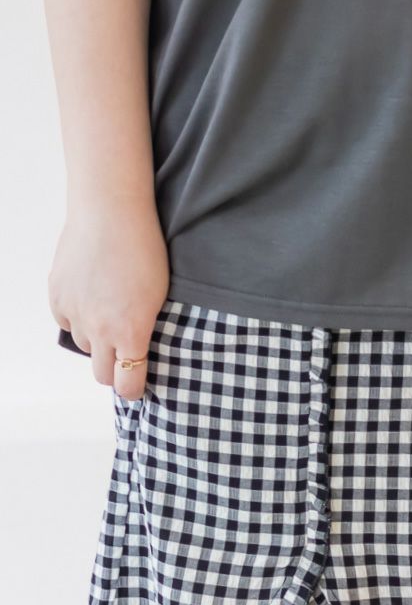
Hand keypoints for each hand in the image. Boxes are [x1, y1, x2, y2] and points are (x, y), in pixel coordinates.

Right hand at [49, 192, 169, 400]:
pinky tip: (94, 298)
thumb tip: (143, 349)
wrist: (111, 214)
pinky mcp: (57, 297)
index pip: (128, 383)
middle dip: (115, 372)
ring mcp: (75, 314)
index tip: (140, 386)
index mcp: (132, 332)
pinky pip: (67, 322)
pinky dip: (79, 318)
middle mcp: (100, 330)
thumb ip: (149, 328)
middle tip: (127, 358)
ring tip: (113, 316)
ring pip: (86, 346)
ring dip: (98, 341)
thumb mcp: (160, 295)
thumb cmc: (146, 250)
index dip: (135, 389)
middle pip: (102, 375)